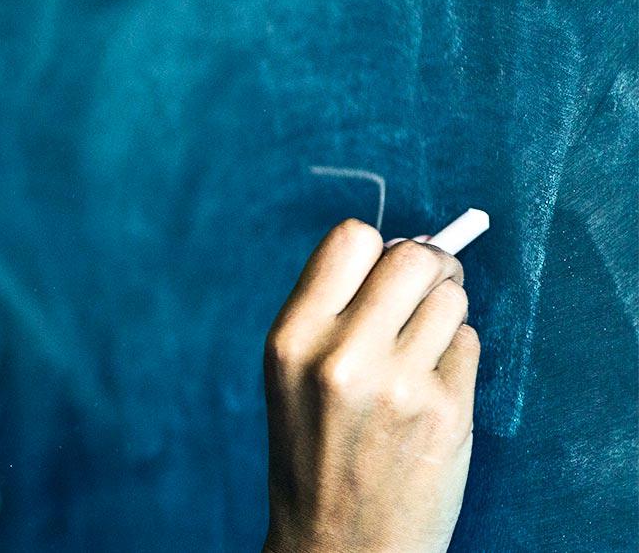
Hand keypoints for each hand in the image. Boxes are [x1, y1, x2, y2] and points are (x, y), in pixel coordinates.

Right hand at [263, 219, 478, 552]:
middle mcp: (340, 355)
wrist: (337, 542)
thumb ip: (332, 310)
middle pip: (413, 257)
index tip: (383, 270)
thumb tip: (409, 246)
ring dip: (445, 313)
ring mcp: (396, 384)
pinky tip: (431, 389)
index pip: (351, 238)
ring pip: (451, 298)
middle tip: (425, 292)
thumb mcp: (292, 372)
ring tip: (422, 349)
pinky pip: (469, 345)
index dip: (377, 246)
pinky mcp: (444, 413)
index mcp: (290, 337)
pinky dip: (457, 357)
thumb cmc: (315, 449)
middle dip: (428, 267)